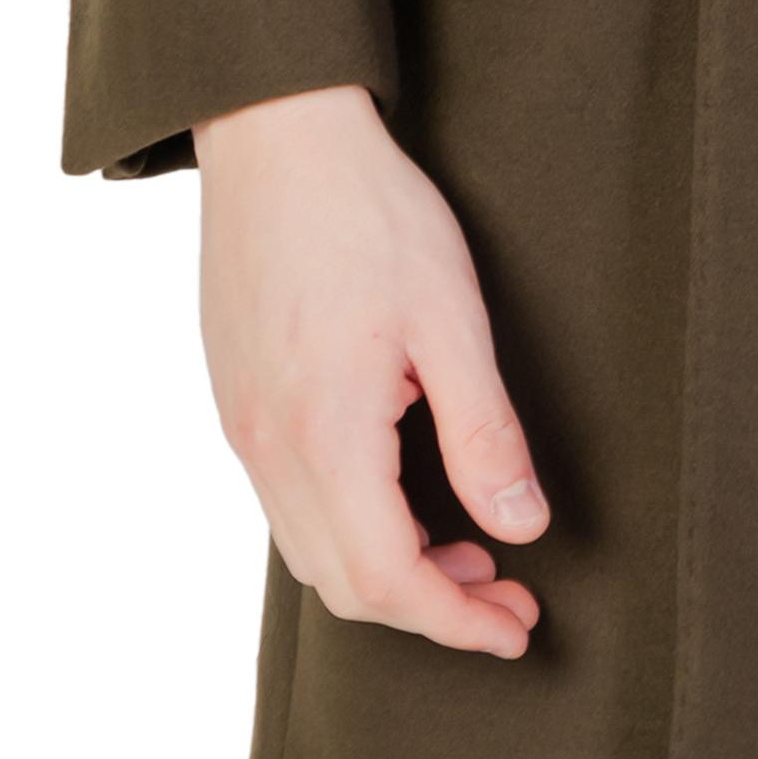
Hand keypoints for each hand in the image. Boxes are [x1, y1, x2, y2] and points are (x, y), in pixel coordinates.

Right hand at [190, 82, 548, 657]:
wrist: (275, 132)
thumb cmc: (369, 212)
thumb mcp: (452, 317)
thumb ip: (484, 433)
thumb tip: (520, 528)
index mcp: (324, 433)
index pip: (387, 580)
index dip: (457, 621)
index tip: (518, 626)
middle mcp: (269, 446)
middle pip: (344, 583)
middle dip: (431, 606)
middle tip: (508, 592)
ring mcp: (243, 425)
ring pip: (310, 550)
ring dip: (389, 569)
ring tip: (466, 544)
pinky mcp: (236, 398)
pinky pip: (289, 502)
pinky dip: (350, 525)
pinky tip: (402, 491)